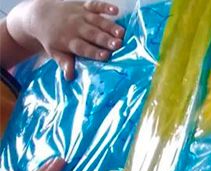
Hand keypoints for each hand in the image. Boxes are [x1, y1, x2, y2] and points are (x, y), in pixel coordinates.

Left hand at [7, 0, 124, 79]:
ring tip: (122, 33)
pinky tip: (115, 11)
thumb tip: (69, 76)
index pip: (83, 48)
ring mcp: (80, 16)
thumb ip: (63, 62)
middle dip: (105, 39)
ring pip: (97, 21)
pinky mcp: (83, 6)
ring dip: (110, 27)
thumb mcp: (54, 52)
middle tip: (118, 45)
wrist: (41, 15)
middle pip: (93, 34)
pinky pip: (95, 6)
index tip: (105, 56)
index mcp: (69, 41)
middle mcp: (75, 27)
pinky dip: (105, 7)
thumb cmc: (52, 38)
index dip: (94, 52)